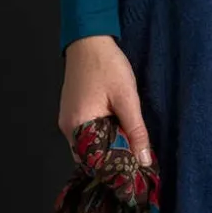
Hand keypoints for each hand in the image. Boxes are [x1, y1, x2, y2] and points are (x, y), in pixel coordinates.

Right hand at [58, 34, 154, 164]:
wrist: (89, 40)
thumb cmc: (107, 66)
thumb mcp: (127, 99)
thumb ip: (136, 131)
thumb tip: (143, 159)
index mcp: (78, 126)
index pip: (95, 162)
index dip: (115, 169)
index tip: (136, 172)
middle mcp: (68, 127)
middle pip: (90, 156)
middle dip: (113, 161)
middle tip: (137, 162)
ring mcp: (67, 120)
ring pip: (89, 146)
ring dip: (108, 148)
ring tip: (131, 149)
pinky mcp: (72, 112)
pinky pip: (86, 134)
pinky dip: (102, 137)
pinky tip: (118, 133)